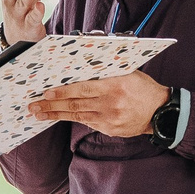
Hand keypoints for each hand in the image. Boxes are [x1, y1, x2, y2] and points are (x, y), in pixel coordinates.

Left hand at [28, 72, 169, 138]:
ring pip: (77, 115)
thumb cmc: (142, 88)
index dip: (64, 91)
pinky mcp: (110, 129)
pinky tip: (58, 116)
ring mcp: (110, 118)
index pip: (84, 88)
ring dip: (56, 114)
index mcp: (116, 85)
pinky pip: (87, 122)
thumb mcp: (128, 72)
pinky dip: (72, 118)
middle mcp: (111, 103)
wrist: (161, 112)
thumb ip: (106, 70)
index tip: (46, 91)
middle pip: (76, 104)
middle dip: (52, 105)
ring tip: (38, 113)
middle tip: (33, 106)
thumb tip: (82, 64)